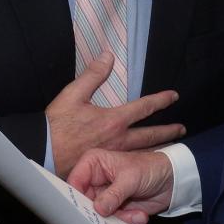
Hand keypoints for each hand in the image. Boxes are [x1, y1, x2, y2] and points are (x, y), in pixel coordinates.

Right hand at [46, 51, 183, 176]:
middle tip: (181, 129)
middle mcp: (119, 140)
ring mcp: (114, 156)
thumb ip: (93, 74)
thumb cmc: (56, 125)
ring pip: (143, 152)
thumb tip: (108, 55)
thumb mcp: (73, 93)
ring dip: (159, 147)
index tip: (174, 96)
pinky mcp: (106, 169)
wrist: (42, 152)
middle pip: (150, 135)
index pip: (144, 108)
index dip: (161, 100)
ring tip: (172, 147)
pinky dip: (143, 162)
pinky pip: (130, 165)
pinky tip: (147, 162)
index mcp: (114, 120)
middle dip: (168, 131)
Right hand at [68, 148, 173, 223]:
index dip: (74, 198)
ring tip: (135, 215)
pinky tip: (140, 215)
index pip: (74, 182)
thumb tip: (97, 209)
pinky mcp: (114, 209)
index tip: (80, 213)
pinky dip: (126, 221)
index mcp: (93, 163)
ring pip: (98, 215)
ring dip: (117, 218)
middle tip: (109, 220)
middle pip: (82, 203)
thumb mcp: (131, 178)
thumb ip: (113, 194)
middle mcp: (94, 180)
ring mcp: (104, 196)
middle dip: (97, 214)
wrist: (172, 180)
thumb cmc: (151, 168)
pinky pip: (112, 221)